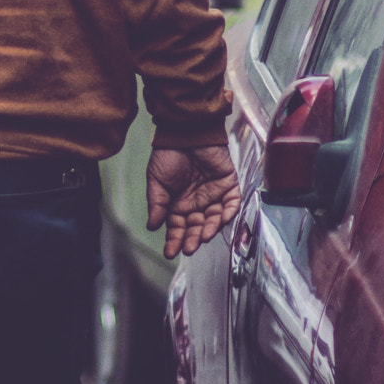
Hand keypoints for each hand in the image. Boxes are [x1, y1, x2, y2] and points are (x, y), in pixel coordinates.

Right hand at [147, 142, 240, 259]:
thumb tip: (152, 226)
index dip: (174, 240)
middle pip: (197, 228)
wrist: (186, 131)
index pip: (178, 228)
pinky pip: (232, 203)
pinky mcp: (228, 185)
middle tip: (189, 248)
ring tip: (204, 236)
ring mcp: (214, 196)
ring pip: (214, 219)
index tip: (170, 252)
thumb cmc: (169, 154)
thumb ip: (157, 204)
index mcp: (178, 204)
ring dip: (210, 229)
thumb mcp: (157, 180)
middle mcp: (197, 203)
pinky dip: (229, 212)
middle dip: (193, 239)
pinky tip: (221, 219)